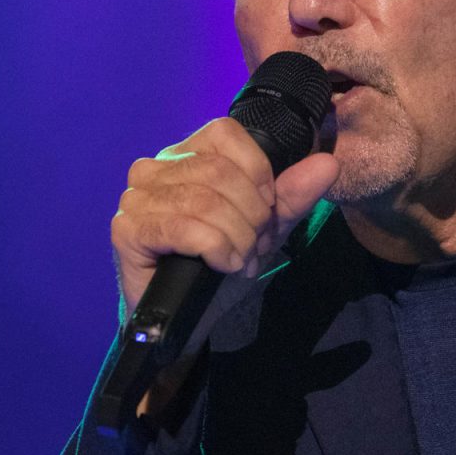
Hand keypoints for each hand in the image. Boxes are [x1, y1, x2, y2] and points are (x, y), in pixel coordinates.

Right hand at [111, 118, 339, 314]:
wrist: (188, 320)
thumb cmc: (220, 266)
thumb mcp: (266, 228)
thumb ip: (293, 195)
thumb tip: (328, 163)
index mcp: (186, 155)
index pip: (227, 134)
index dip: (258, 174)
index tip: (266, 212)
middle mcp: (155, 168)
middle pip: (221, 172)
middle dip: (252, 216)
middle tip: (253, 247)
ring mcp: (137, 198)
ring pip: (206, 201)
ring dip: (236, 238)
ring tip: (238, 259)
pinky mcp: (127, 229)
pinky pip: (184, 228)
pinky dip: (215, 248)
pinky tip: (221, 264)